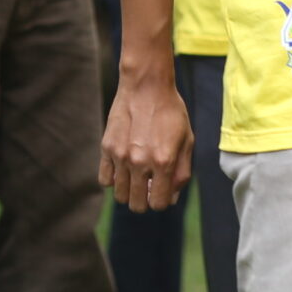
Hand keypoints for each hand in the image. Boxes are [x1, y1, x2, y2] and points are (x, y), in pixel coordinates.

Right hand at [100, 63, 193, 211]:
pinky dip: (113, 180)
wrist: (146, 88)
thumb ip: (181, 172)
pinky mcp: (106, 149)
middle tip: (148, 189)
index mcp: (164, 162)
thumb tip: (171, 197)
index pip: (158, 203)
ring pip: (119, 195)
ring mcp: (121, 156)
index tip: (162, 193)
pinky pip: (104, 180)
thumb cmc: (171, 113)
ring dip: (129, 192)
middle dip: (144, 201)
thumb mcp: (187, 141)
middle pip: (136, 204)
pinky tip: (123, 170)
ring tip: (136, 179)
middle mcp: (140, 162)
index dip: (161, 202)